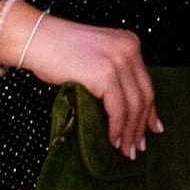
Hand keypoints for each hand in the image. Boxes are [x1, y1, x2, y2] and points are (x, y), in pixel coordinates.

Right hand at [4, 3, 160, 155]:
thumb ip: (114, 74)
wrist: (36, 39)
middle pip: (144, 96)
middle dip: (141, 126)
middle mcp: (129, 49)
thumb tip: (127, 109)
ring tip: (126, 150)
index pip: (146, 83)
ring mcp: (118, 60)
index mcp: (130, 43)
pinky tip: (113, 140)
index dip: (150, 111)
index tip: (153, 129)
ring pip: (134, 106)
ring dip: (130, 132)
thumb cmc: (59, 50)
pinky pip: (118, 109)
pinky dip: (117, 128)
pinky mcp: (105, 74)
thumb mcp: (96, 57)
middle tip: (137, 148)